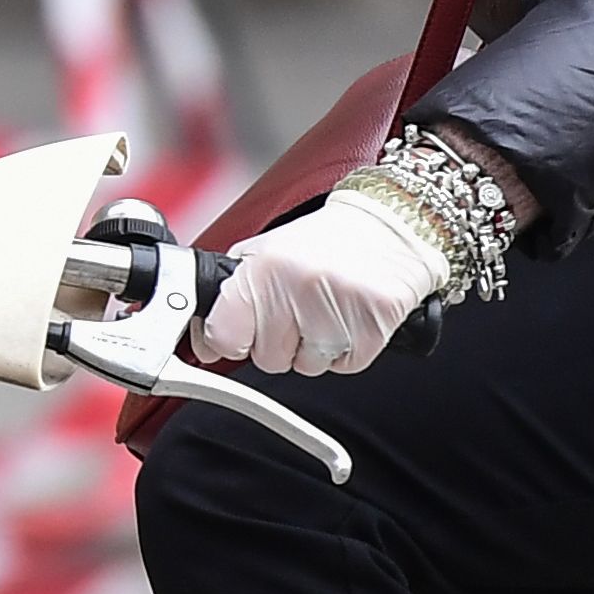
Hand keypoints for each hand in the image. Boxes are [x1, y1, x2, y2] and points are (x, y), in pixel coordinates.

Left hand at [198, 183, 450, 377]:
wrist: (390, 226)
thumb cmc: (325, 242)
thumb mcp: (264, 253)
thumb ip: (230, 297)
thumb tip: (203, 346)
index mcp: (263, 268)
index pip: (224, 336)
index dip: (232, 339)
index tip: (243, 330)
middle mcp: (296, 289)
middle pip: (267, 359)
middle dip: (281, 341)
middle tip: (300, 307)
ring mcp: (336, 311)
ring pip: (307, 367)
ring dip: (316, 346)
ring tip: (328, 307)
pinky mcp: (373, 330)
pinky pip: (345, 367)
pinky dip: (348, 349)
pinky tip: (351, 316)